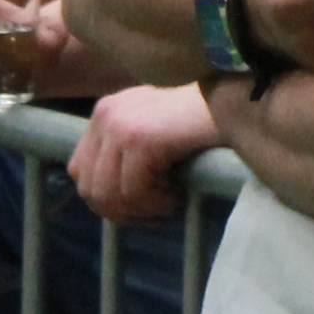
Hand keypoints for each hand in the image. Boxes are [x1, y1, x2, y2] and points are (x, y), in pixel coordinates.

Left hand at [68, 83, 220, 222]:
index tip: (137, 207)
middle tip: (155, 213)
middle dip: (121, 211)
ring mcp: (119, 126)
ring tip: (169, 204)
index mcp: (104, 112)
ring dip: (141, 210)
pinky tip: (178, 196)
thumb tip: (105, 201)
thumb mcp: (151, 130)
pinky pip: (134, 193)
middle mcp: (105, 115)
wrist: (234, 101)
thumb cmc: (200, 120)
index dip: (105, 198)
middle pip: (90, 187)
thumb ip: (123, 153)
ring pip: (109, 195)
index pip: (79, 170)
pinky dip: (157, 204)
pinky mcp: (139, 140)